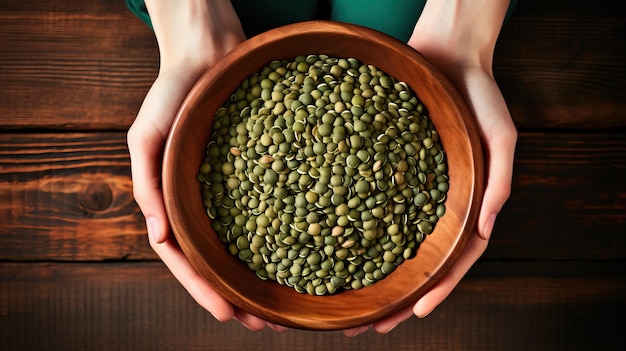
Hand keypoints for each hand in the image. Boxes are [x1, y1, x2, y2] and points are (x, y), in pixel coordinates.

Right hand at [127, 0, 284, 331]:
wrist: (208, 55)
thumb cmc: (171, 92)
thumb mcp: (146, 135)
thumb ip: (146, 183)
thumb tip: (157, 237)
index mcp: (172, 203)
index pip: (186, 258)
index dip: (206, 289)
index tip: (230, 315)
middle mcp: (202, 205)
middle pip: (219, 262)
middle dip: (238, 296)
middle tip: (264, 325)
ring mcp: (231, 194)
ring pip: (245, 244)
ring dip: (261, 277)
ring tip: (283, 307)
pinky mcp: (258, 176)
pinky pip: (271, 211)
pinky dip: (283, 236)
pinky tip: (303, 255)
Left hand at [344, 0, 516, 335]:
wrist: (446, 56)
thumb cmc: (481, 94)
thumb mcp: (502, 134)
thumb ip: (500, 180)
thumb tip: (488, 229)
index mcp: (464, 206)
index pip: (452, 259)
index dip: (435, 289)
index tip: (411, 315)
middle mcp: (432, 206)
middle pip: (413, 261)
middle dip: (392, 296)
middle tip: (365, 326)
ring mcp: (405, 191)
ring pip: (384, 241)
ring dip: (366, 274)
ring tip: (343, 303)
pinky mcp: (380, 171)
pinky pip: (364, 203)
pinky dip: (349, 227)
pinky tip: (328, 245)